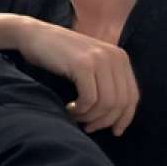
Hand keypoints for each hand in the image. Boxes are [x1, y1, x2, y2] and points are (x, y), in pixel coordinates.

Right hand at [18, 19, 138, 135]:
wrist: (34, 34)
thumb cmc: (59, 54)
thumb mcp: (91, 63)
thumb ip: (107, 81)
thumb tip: (119, 116)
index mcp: (120, 58)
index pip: (132, 97)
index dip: (124, 118)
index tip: (114, 132)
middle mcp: (114, 57)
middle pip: (120, 103)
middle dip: (104, 121)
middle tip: (88, 127)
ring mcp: (99, 59)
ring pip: (106, 103)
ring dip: (90, 116)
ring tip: (76, 115)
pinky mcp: (82, 65)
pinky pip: (89, 99)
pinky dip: (80, 110)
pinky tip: (69, 108)